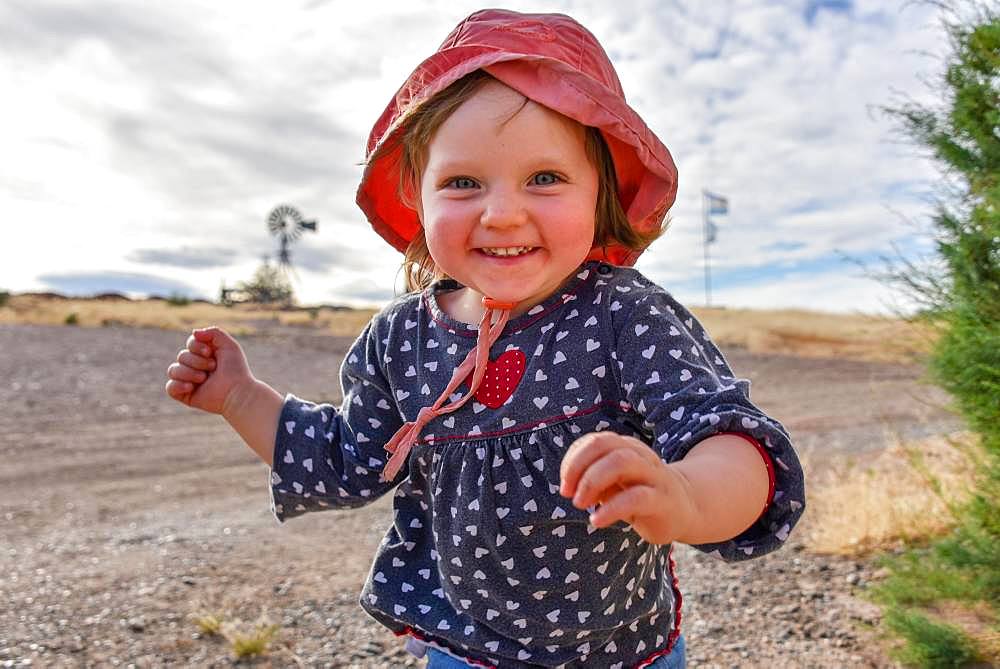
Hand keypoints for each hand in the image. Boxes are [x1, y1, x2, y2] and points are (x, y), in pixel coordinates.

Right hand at [165, 326, 254, 414]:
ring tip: (204, 379)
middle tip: (213, 368)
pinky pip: (170, 387)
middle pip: (181, 356)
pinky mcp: (185, 395)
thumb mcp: (229, 345)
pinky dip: (178, 385)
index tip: (210, 353)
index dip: (197, 346)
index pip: (190, 343)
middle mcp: (195, 367)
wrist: (237, 391)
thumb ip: (214, 332)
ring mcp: (189, 381)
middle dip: (197, 361)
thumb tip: (194, 333)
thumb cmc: (235, 369)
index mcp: (204, 355)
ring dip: (189, 373)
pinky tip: (191, 387)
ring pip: (173, 370)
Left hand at [559, 432, 696, 544]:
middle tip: (567, 494)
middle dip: (579, 468)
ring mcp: (654, 476)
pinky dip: (611, 508)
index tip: (565, 485)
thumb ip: (592, 477)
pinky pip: (636, 497)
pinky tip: (597, 520)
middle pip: (606, 445)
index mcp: (627, 448)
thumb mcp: (613, 484)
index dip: (574, 460)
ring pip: (622, 462)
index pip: (596, 441)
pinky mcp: (663, 501)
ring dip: (592, 481)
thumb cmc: (639, 494)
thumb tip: (569, 485)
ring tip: (580, 503)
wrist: (686, 508)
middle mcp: (641, 456)